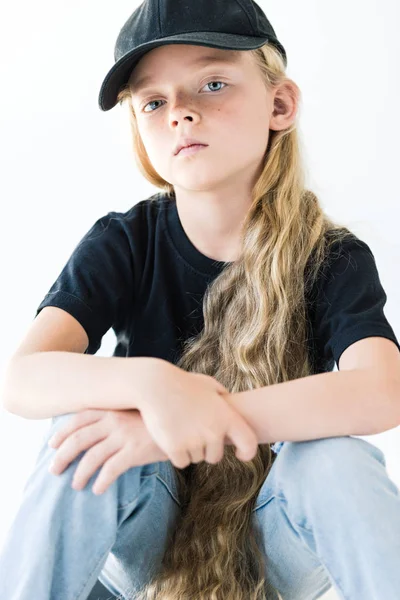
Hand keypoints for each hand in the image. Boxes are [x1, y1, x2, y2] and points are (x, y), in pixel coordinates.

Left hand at [47, 408, 167, 494]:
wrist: (184, 421)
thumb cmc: (158, 419)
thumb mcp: (135, 412)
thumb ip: (117, 417)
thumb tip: (97, 431)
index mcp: (112, 408)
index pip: (79, 419)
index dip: (63, 433)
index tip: (52, 445)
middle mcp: (114, 420)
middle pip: (79, 440)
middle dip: (62, 456)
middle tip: (54, 470)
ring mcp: (124, 435)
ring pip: (92, 457)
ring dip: (80, 474)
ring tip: (76, 485)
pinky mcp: (135, 451)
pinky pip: (111, 469)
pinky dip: (101, 481)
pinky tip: (98, 490)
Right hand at [134, 360, 258, 468]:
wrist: (155, 385)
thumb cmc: (181, 382)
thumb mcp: (206, 383)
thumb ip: (220, 393)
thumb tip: (227, 398)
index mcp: (226, 417)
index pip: (248, 443)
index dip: (247, 452)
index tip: (240, 455)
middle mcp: (214, 432)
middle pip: (215, 457)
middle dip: (206, 450)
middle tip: (193, 435)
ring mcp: (195, 441)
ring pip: (196, 459)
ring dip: (189, 450)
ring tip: (179, 429)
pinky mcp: (176, 449)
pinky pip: (181, 462)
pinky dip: (176, 455)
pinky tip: (170, 437)